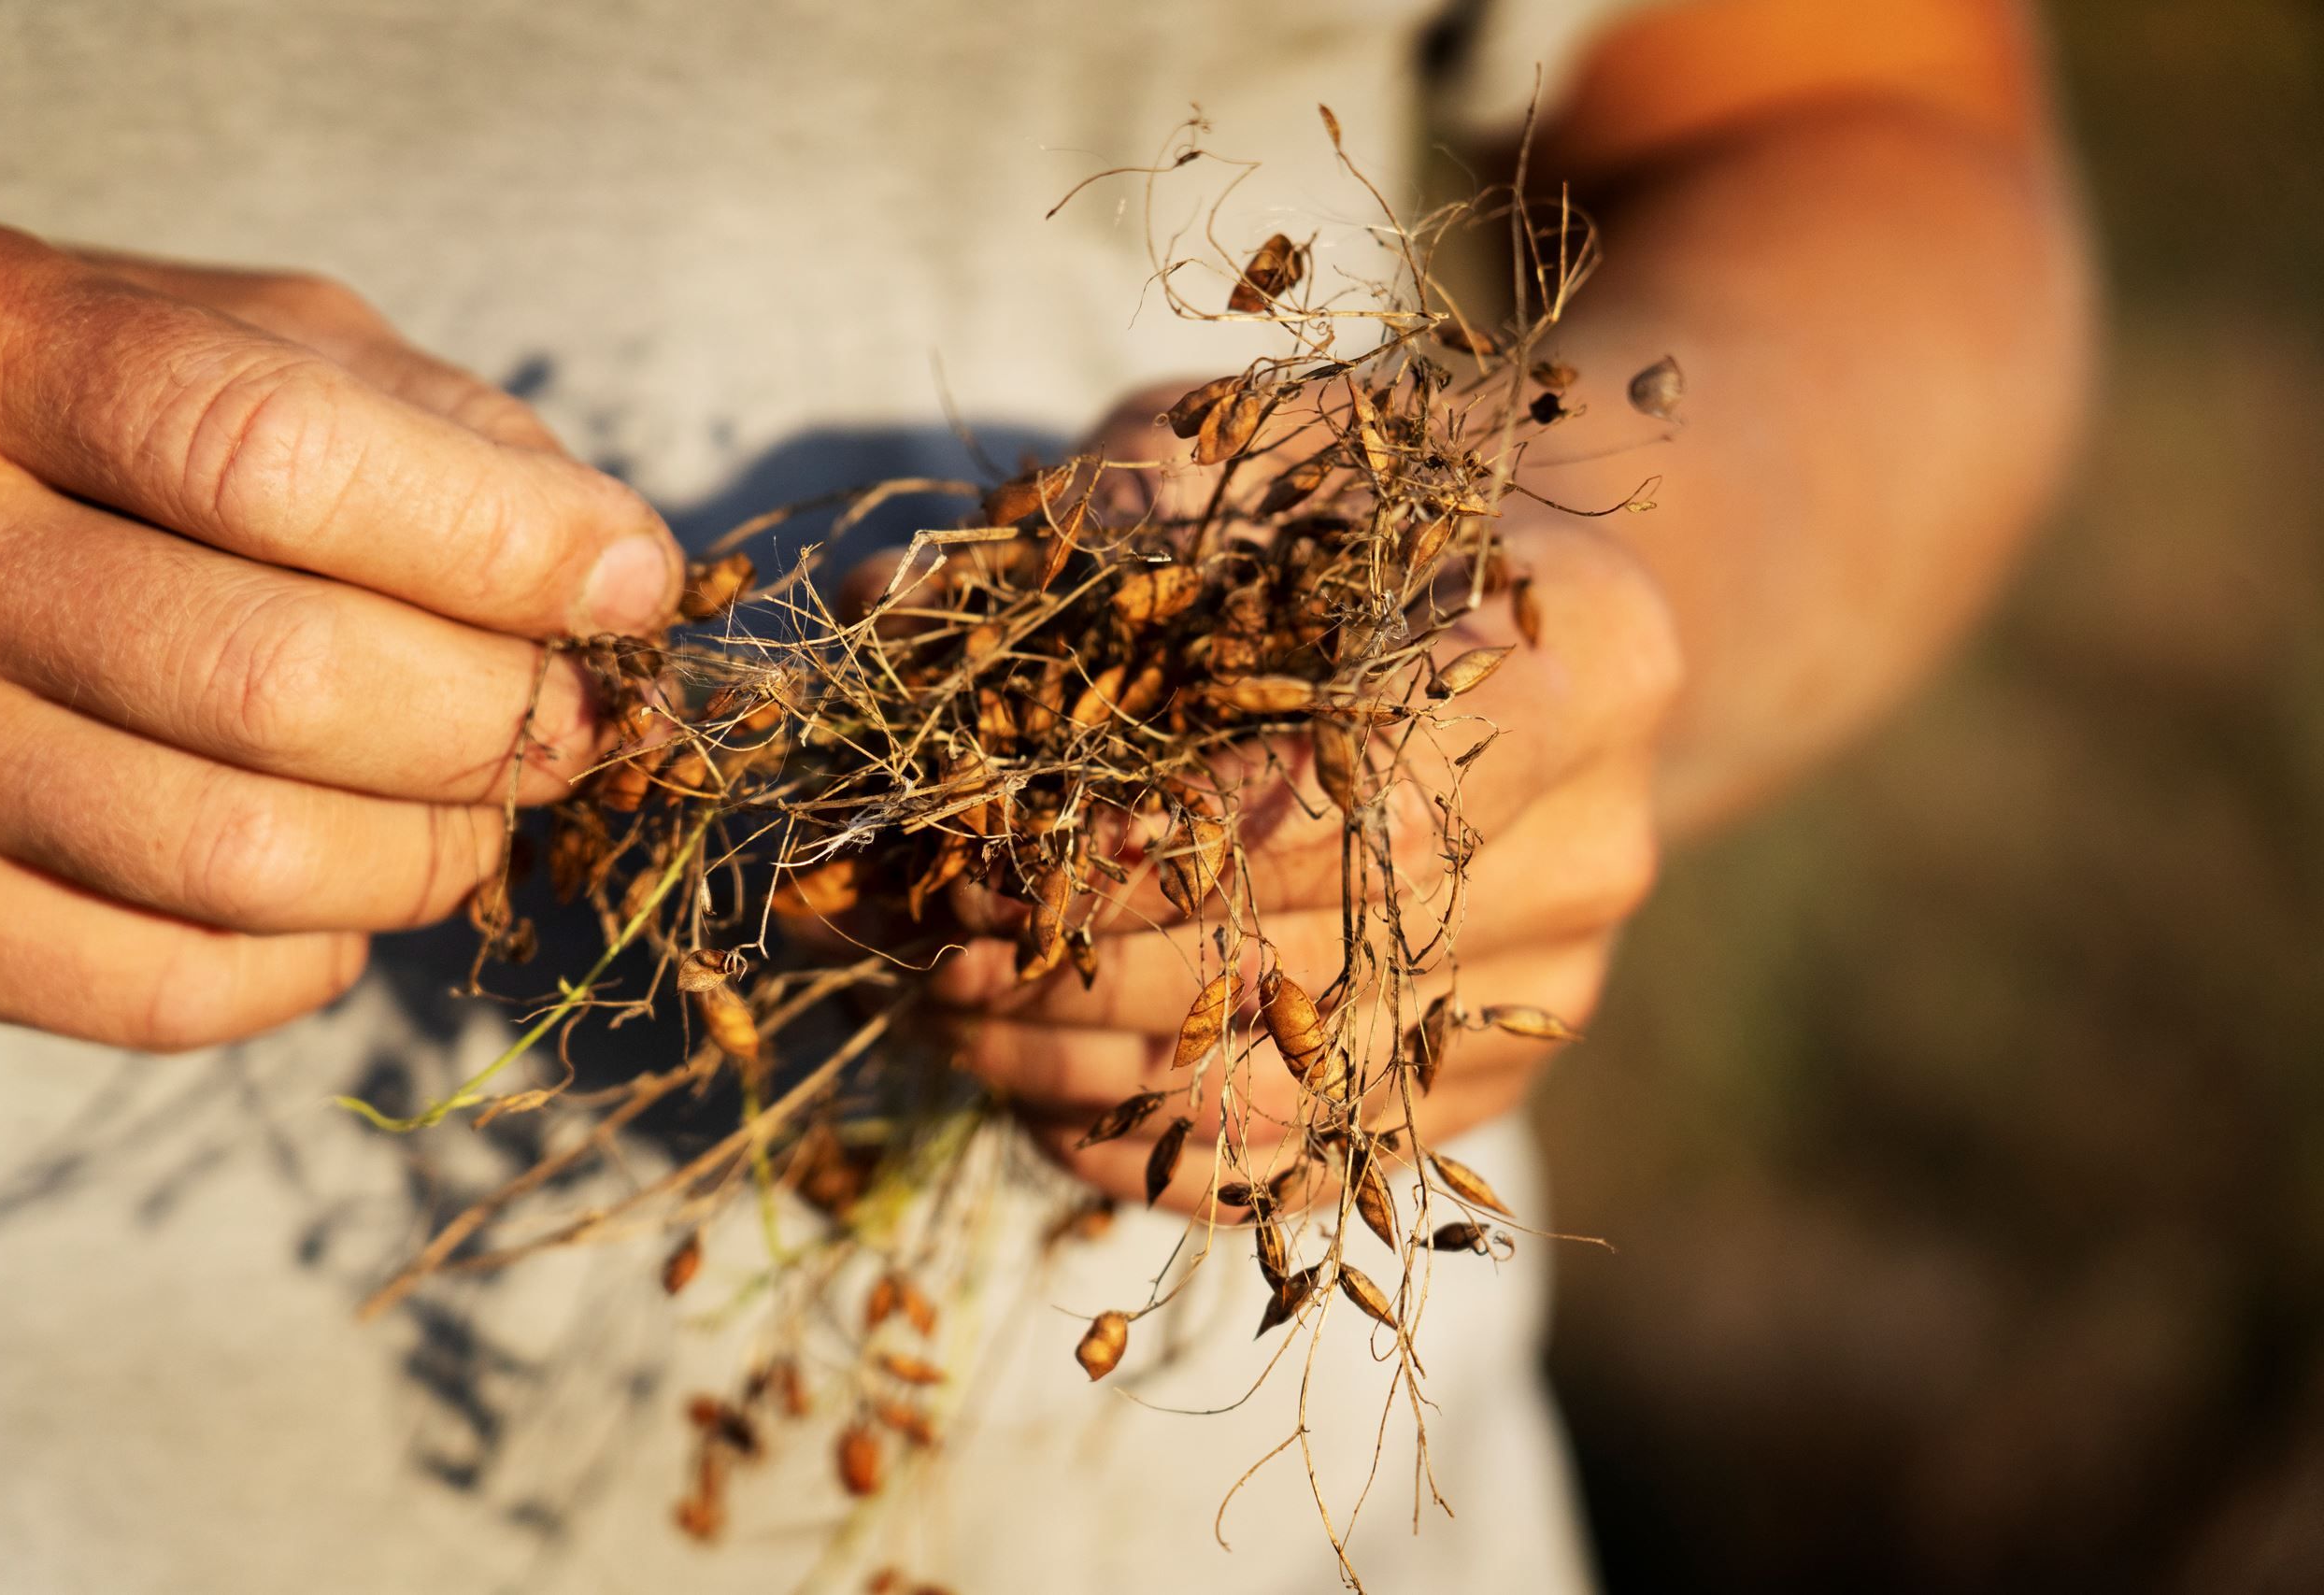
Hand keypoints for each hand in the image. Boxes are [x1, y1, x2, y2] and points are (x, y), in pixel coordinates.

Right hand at [0, 222, 682, 1049]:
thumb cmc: (82, 421)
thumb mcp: (231, 334)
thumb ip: (425, 421)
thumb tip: (612, 566)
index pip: (275, 458)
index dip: (499, 541)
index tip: (625, 583)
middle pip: (280, 680)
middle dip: (497, 718)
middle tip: (567, 714)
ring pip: (242, 857)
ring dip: (429, 850)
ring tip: (473, 799)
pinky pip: (166, 990)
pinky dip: (313, 958)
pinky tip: (336, 886)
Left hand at [924, 384, 1682, 1207]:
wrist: (1501, 613)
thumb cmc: (1359, 510)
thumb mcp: (1246, 458)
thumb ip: (1087, 524)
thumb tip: (875, 613)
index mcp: (1585, 665)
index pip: (1356, 799)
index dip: (1162, 846)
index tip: (996, 849)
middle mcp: (1598, 845)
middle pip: (1320, 956)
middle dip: (1091, 964)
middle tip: (930, 944)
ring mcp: (1557, 980)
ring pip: (1304, 1084)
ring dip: (1097, 1069)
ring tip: (947, 1018)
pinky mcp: (1497, 1073)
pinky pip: (1317, 1156)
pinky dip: (1163, 1147)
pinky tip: (1037, 1099)